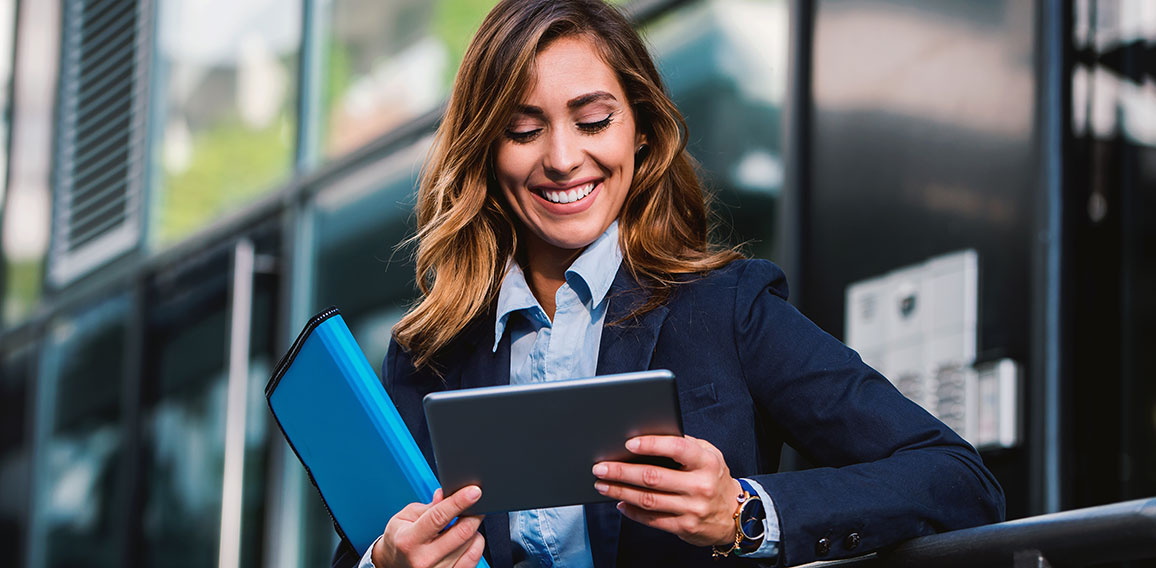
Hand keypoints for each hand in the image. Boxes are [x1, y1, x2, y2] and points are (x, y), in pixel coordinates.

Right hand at [371, 486, 485, 567]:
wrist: (393, 565)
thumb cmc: (400, 540)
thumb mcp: (405, 517)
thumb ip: (428, 506)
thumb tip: (446, 494)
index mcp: (409, 540)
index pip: (439, 517)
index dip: (459, 502)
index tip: (474, 491)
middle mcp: (424, 559)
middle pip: (462, 532)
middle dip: (473, 514)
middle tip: (476, 504)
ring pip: (471, 544)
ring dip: (473, 529)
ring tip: (462, 525)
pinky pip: (474, 558)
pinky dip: (475, 544)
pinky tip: (467, 539)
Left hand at [592, 435, 741, 547]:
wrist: (735, 514)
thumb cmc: (713, 476)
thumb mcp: (708, 455)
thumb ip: (684, 444)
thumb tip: (647, 436)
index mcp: (706, 461)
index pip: (676, 448)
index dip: (651, 444)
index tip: (628, 443)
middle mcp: (700, 485)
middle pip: (653, 477)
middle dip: (622, 471)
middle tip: (600, 467)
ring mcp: (693, 508)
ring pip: (648, 500)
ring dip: (621, 491)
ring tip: (602, 484)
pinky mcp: (685, 527)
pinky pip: (652, 520)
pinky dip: (632, 512)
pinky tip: (619, 502)